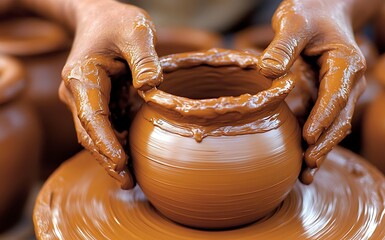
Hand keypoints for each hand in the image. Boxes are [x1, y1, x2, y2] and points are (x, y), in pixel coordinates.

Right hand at [59, 0, 160, 188]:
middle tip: (128, 182)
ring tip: (131, 179)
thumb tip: (151, 88)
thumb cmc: (116, 22)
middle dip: (107, 159)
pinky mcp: (99, 102)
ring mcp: (87, 99)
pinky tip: (132, 158)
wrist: (100, 16)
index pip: (91, 116)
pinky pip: (106, 127)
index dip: (105, 142)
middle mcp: (79, 93)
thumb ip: (144, 58)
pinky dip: (116, 144)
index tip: (120, 162)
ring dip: (111, 156)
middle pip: (90, 133)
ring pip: (96, 135)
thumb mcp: (135, 31)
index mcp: (83, 77)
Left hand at [258, 0, 366, 182]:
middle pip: (339, 118)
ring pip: (334, 126)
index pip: (336, 95)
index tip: (308, 137)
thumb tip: (269, 72)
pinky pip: (324, 122)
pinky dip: (316, 142)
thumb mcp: (294, 22)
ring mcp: (340, 92)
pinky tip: (304, 161)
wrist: (321, 10)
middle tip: (307, 163)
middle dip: (325, 142)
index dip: (323, 117)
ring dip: (322, 149)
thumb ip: (283, 45)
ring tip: (306, 173)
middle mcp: (348, 82)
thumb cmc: (309, 13)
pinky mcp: (327, 97)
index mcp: (346, 64)